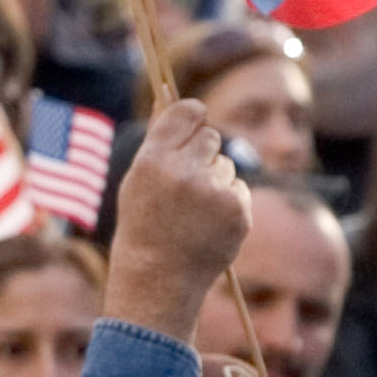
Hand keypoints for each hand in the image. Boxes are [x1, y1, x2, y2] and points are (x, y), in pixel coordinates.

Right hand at [98, 95, 250, 333]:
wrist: (158, 281)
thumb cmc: (142, 226)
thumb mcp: (138, 180)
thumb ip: (157, 138)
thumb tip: (167, 94)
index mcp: (153, 161)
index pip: (187, 112)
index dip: (192, 116)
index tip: (193, 122)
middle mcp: (184, 173)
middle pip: (211, 136)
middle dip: (203, 153)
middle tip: (186, 182)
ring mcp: (214, 193)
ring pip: (226, 165)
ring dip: (214, 180)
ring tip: (193, 212)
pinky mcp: (238, 212)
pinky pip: (238, 189)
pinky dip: (227, 203)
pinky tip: (208, 224)